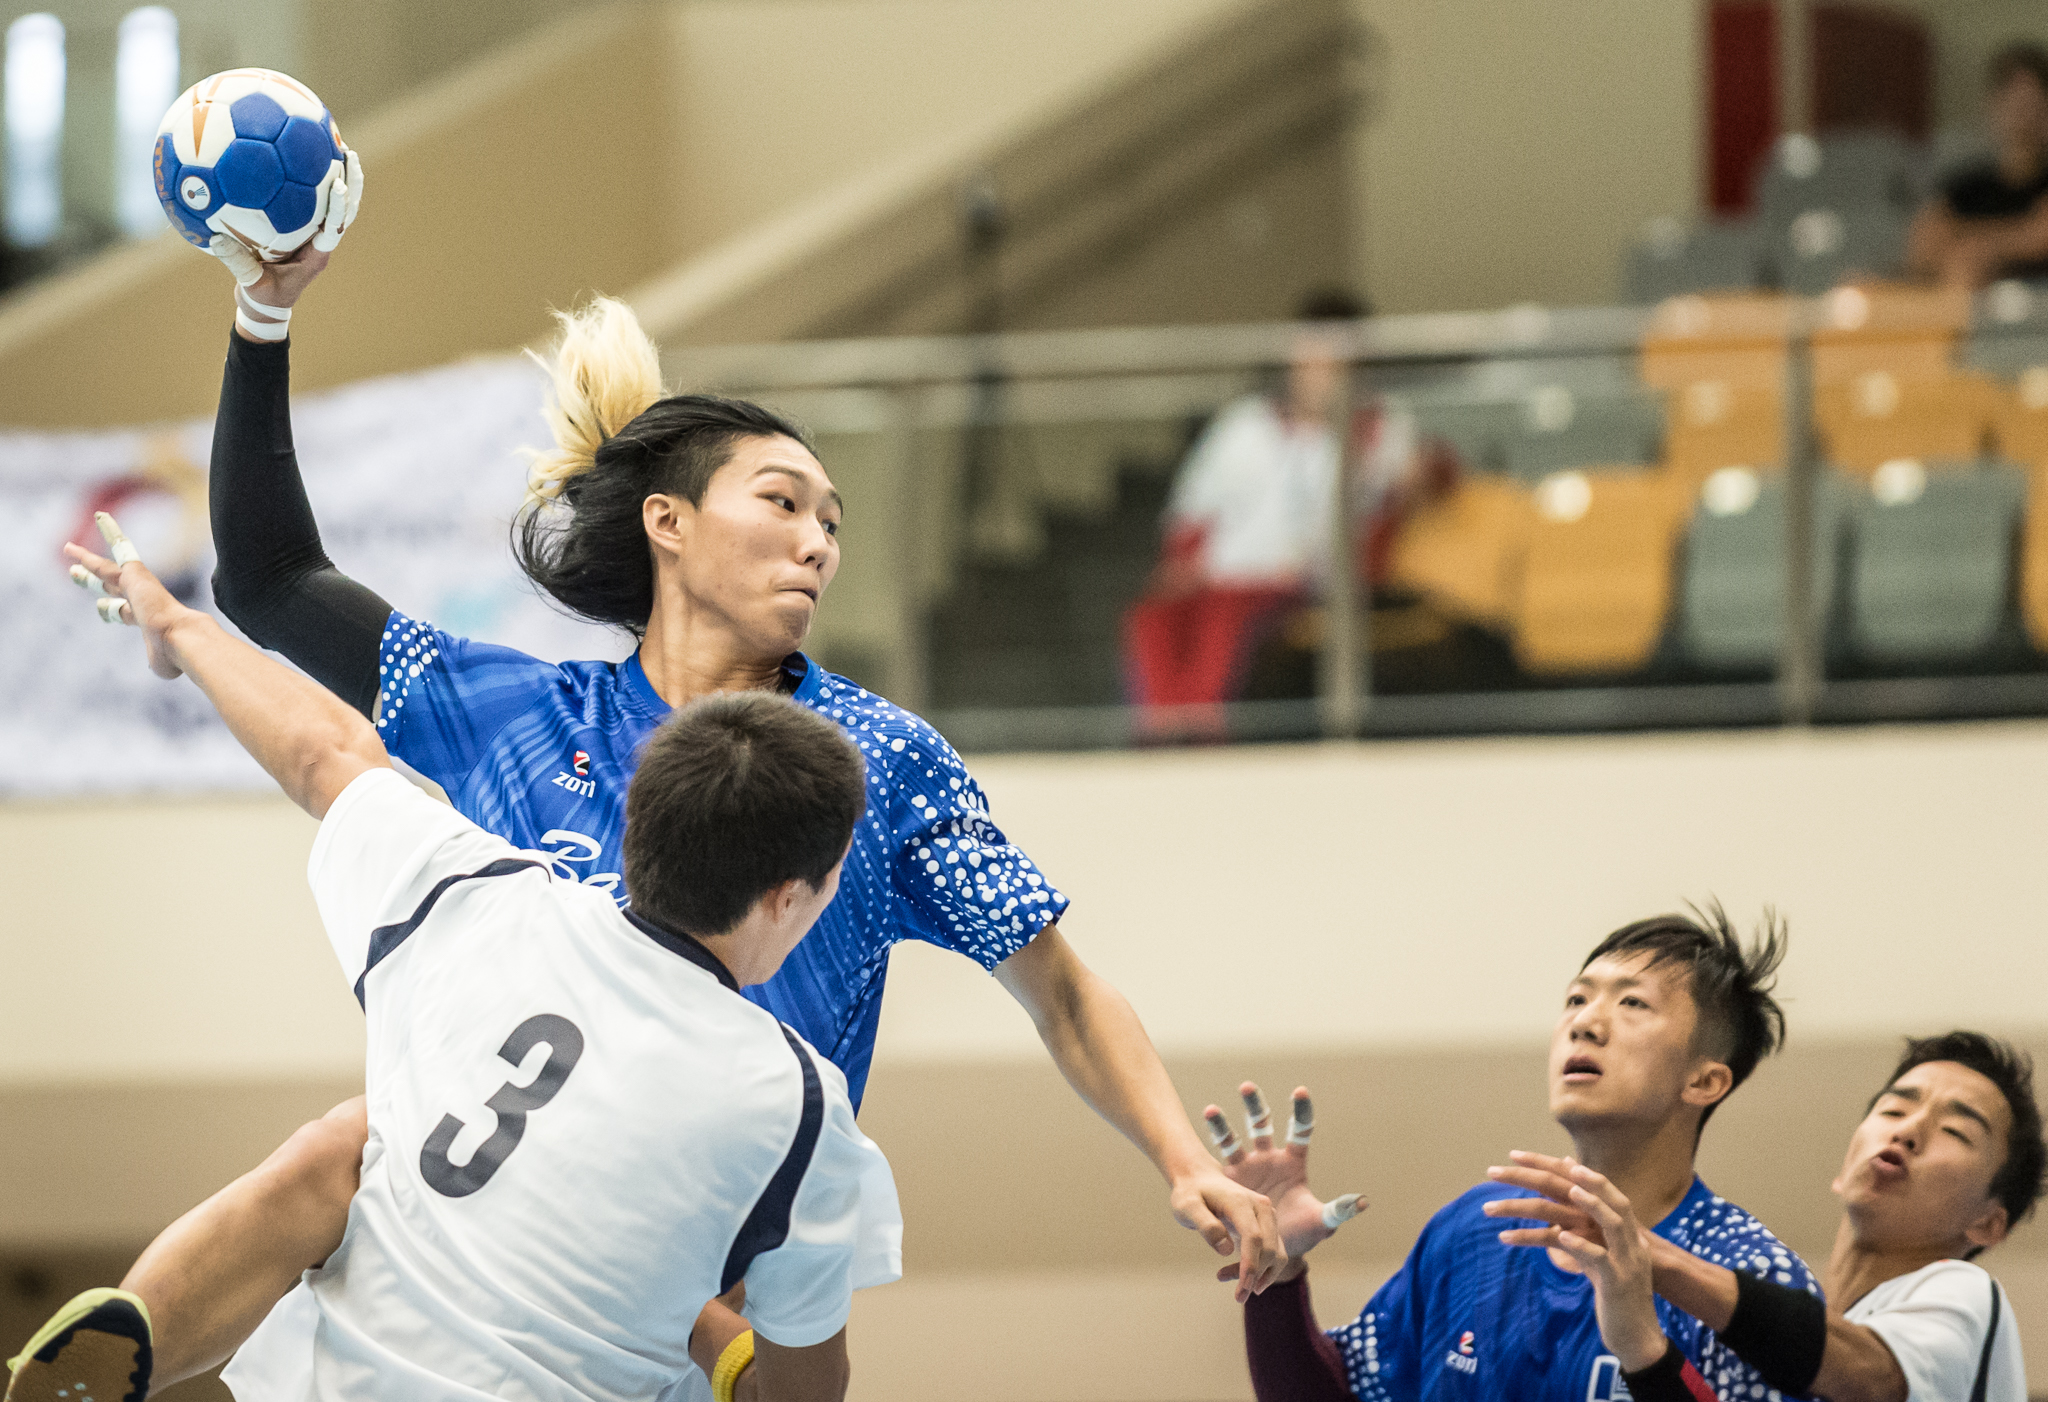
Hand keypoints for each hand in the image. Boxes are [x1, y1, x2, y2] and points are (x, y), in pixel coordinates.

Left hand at [64, 513, 192, 677]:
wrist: (182, 638)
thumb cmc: (175, 654)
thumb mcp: (161, 665)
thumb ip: (156, 662)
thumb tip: (161, 667)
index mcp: (146, 620)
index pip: (123, 610)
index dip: (112, 609)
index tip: (102, 607)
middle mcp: (140, 599)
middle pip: (109, 586)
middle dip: (90, 580)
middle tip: (74, 571)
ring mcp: (137, 586)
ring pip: (105, 567)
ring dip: (86, 557)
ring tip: (68, 548)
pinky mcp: (135, 572)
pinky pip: (120, 546)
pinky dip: (112, 530)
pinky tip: (101, 516)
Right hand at [210, 145, 361, 315]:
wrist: (266, 305)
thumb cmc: (261, 296)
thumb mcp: (248, 282)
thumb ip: (236, 262)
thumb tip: (215, 238)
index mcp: (316, 256)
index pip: (334, 227)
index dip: (338, 205)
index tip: (338, 182)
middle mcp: (321, 243)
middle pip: (346, 210)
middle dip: (350, 182)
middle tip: (348, 152)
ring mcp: (316, 236)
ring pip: (336, 204)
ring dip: (339, 177)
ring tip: (337, 145)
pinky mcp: (306, 231)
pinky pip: (314, 202)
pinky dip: (313, 181)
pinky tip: (301, 156)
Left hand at [1169, 1157, 1282, 1300]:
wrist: (1201, 1179)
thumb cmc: (1191, 1194)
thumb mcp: (1186, 1207)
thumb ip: (1205, 1225)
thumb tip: (1225, 1249)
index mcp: (1241, 1202)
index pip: (1254, 1237)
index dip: (1250, 1266)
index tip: (1242, 1291)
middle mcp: (1261, 1207)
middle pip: (1269, 1248)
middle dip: (1255, 1276)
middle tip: (1237, 1295)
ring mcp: (1268, 1215)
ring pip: (1275, 1253)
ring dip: (1260, 1274)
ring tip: (1228, 1279)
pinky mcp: (1269, 1225)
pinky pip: (1272, 1252)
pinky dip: (1260, 1268)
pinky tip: (1235, 1274)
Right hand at [1203, 1082, 1362, 1288]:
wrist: (1272, 1253)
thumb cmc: (1301, 1233)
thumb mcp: (1321, 1222)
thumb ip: (1338, 1211)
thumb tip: (1362, 1201)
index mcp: (1293, 1163)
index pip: (1299, 1132)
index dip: (1300, 1112)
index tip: (1299, 1091)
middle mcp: (1268, 1159)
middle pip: (1261, 1126)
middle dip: (1254, 1106)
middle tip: (1246, 1087)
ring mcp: (1246, 1168)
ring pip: (1232, 1141)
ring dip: (1221, 1125)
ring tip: (1210, 1110)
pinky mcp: (1229, 1182)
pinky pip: (1217, 1161)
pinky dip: (1208, 1151)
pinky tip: (1191, 1145)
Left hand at [1501, 1161, 1667, 1373]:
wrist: (1638, 1333)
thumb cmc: (1614, 1289)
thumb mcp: (1599, 1251)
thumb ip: (1584, 1225)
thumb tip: (1563, 1200)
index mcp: (1617, 1223)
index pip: (1584, 1183)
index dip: (1552, 1165)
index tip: (1515, 1154)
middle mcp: (1624, 1234)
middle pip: (1594, 1193)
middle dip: (1552, 1174)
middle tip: (1508, 1167)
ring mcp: (1624, 1256)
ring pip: (1608, 1220)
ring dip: (1584, 1204)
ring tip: (1551, 1193)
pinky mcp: (1617, 1281)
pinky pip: (1600, 1257)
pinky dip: (1580, 1245)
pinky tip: (1561, 1238)